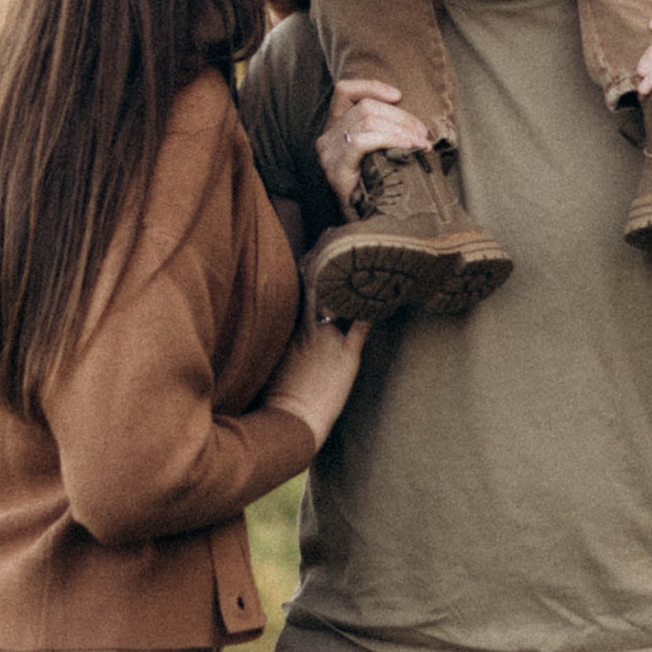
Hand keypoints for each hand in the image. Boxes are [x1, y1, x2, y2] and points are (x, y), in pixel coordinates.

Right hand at [263, 264, 369, 446]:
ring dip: (347, 273)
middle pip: (315, 284)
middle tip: (331, 231)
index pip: (295, 289)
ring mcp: (328, 340)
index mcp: (287, 330)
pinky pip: (362, 326)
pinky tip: (384, 290)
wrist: (290, 420)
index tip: (307, 250)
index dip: (303, 267)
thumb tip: (269, 329)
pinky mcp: (347, 356)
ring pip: (338, 297)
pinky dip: (373, 308)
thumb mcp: (267, 363)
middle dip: (322, 257)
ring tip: (357, 247)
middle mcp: (307, 328)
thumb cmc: (276, 398)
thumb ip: (270, 341)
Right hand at [314, 73, 432, 214]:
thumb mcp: (378, 155)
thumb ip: (385, 133)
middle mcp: (327, 137)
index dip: (372, 86)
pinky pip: (363, 141)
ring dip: (401, 129)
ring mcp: (328, 153)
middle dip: (401, 117)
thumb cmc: (376, 189)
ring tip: (421, 144)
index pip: (344, 91)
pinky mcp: (335, 169)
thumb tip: (419, 125)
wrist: (362, 229)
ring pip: (367, 120)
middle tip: (423, 134)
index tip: (399, 95)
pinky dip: (390, 139)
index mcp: (335, 128)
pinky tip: (407, 147)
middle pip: (366, 107)